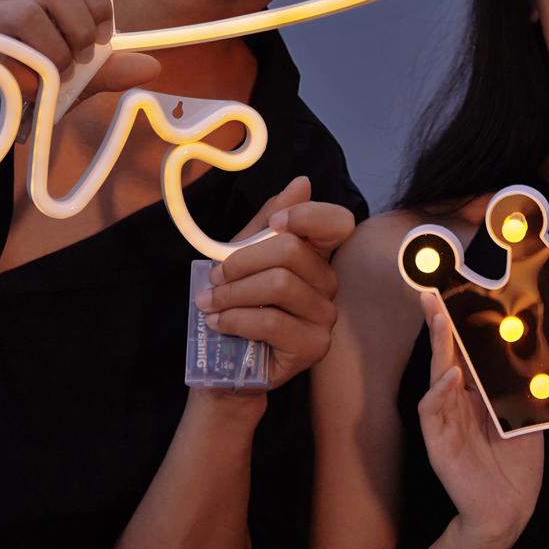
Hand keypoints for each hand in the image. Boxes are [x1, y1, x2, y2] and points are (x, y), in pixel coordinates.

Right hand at [0, 0, 159, 145]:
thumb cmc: (31, 90)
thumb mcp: (77, 82)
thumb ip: (108, 71)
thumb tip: (151, 66)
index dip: (98, 3)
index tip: (103, 40)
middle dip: (78, 30)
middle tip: (78, 64)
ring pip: (28, 12)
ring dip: (52, 53)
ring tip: (54, 79)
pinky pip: (1, 46)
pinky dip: (24, 74)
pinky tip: (28, 91)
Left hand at [193, 176, 356, 390]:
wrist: (223, 366)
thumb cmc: (236, 306)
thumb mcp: (243, 256)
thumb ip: (268, 221)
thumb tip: (302, 183)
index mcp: (315, 255)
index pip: (338, 222)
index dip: (308, 215)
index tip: (273, 223)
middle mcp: (328, 282)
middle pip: (292, 251)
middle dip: (242, 261)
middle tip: (215, 277)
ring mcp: (325, 316)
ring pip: (280, 284)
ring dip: (233, 293)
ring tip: (209, 303)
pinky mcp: (314, 346)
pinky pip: (272, 321)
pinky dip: (236, 318)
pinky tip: (219, 323)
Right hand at [418, 294, 543, 548]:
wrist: (508, 509)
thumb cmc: (517, 464)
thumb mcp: (526, 417)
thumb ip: (523, 386)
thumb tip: (536, 345)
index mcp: (476, 392)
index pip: (465, 350)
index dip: (458, 323)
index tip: (454, 292)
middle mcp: (457, 400)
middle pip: (444, 353)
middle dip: (438, 323)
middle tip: (431, 294)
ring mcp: (445, 419)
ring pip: (436, 374)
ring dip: (437, 347)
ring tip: (439, 321)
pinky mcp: (437, 441)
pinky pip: (432, 411)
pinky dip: (438, 391)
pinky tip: (449, 375)